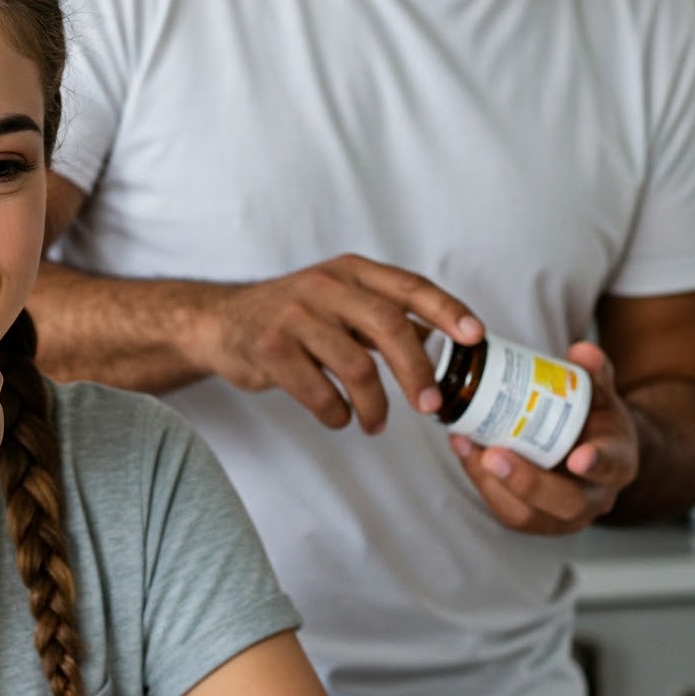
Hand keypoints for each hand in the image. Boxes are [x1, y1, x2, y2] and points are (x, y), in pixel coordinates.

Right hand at [193, 253, 482, 432]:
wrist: (219, 322)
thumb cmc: (290, 316)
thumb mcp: (338, 300)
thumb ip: (384, 315)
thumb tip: (438, 338)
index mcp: (350, 272)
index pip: (409, 287)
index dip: (446, 310)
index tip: (475, 336)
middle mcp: (325, 287)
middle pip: (388, 326)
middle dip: (417, 371)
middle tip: (430, 406)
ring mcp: (296, 316)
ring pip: (356, 367)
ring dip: (374, 406)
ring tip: (375, 423)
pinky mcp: (271, 349)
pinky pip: (320, 392)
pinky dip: (337, 414)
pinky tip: (339, 418)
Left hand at [449, 342, 639, 534]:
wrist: (591, 454)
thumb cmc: (596, 422)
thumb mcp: (602, 395)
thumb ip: (594, 373)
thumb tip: (582, 351)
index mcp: (618, 465)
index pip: (611, 467)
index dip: (596, 463)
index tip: (578, 458)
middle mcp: (594, 499)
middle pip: (565, 502)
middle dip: (527, 482)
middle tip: (495, 454)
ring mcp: (562, 518)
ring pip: (527, 514)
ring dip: (492, 482)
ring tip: (468, 445)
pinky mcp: (532, 520)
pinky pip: (505, 508)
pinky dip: (480, 480)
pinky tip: (463, 448)